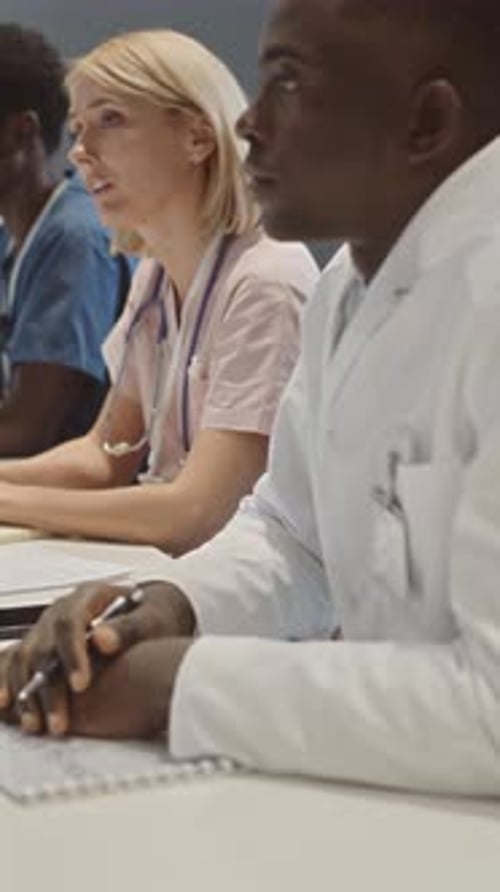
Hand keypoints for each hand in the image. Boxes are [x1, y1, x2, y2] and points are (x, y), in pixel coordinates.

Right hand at [0, 579, 194, 733]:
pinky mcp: (41, 645)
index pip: (69, 623)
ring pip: (24, 658)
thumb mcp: (154, 617)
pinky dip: (6, 681)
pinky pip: (13, 661)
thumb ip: (130, 627)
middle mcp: (62, 610)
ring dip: (27, 693)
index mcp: (90, 597)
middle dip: (48, 688)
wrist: (151, 613)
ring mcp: (48, 627)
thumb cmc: (155, 615)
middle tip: (60, 723)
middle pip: (44, 647)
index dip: (71, 655)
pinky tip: (5, 705)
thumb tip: (102, 639)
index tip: (81, 686)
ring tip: (37, 725)